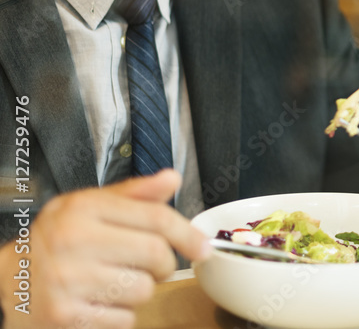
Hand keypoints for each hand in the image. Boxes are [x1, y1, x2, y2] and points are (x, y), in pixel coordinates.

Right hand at [0, 170, 209, 327]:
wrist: (5, 283)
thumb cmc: (53, 243)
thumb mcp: (86, 207)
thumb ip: (132, 195)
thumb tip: (171, 179)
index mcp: (84, 209)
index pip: (156, 219)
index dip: (188, 234)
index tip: (202, 246)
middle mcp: (74, 241)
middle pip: (157, 256)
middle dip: (163, 265)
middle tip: (147, 265)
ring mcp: (67, 280)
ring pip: (144, 290)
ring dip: (138, 291)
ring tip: (112, 282)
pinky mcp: (65, 316)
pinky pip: (123, 319)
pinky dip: (119, 315)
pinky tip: (98, 302)